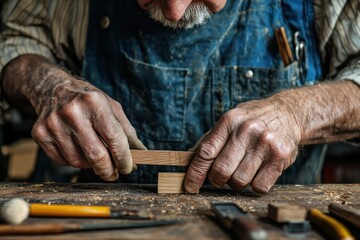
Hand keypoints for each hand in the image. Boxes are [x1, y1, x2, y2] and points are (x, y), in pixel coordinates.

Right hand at [30, 70, 145, 180]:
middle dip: (109, 170)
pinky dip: (74, 161)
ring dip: (90, 165)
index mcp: (94, 102)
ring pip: (78, 162)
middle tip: (114, 174)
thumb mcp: (112, 108)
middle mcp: (72, 111)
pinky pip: (62, 161)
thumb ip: (127, 132)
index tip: (129, 168)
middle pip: (96, 155)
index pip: (114, 138)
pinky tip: (77, 149)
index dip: (124, 158)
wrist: (53, 88)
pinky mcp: (40, 133)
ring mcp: (53, 123)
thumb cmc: (88, 100)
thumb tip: (141, 154)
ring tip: (94, 154)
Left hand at [184, 96, 301, 192]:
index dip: (195, 173)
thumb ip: (211, 140)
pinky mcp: (280, 156)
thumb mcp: (230, 121)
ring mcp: (264, 143)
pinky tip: (258, 173)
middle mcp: (246, 130)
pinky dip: (255, 186)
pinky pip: (259, 186)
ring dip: (237, 183)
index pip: (206, 153)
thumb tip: (188, 162)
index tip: (189, 186)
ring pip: (239, 181)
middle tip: (221, 178)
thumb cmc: (252, 121)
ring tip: (242, 171)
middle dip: (217, 180)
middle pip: (221, 171)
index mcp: (228, 121)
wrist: (288, 112)